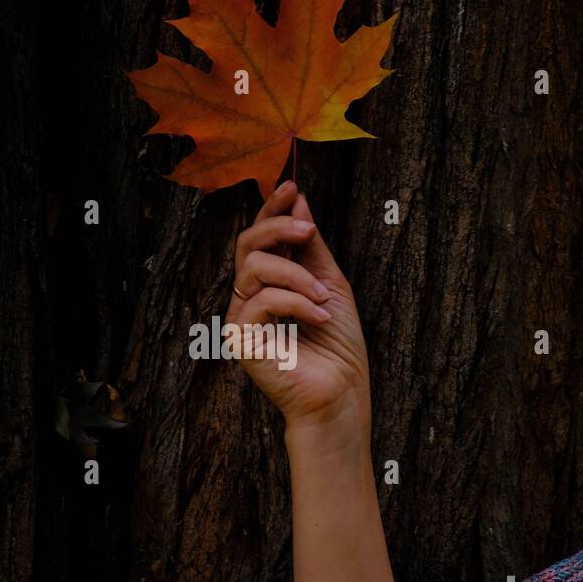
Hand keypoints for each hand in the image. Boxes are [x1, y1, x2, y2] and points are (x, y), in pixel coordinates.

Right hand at [224, 181, 370, 432]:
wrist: (341, 394)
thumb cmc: (338, 347)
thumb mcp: (331, 284)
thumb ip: (312, 247)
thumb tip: (300, 200)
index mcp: (270, 284)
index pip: (260, 237)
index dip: (271, 208)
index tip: (292, 186)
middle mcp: (250, 299)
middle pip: (247, 244)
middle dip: (278, 226)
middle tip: (309, 230)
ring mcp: (243, 319)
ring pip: (253, 268)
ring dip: (296, 274)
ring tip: (323, 296)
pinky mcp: (241, 340)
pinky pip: (262, 300)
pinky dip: (297, 301)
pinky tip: (318, 315)